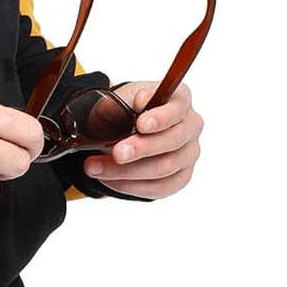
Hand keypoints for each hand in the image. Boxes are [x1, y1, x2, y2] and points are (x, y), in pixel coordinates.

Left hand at [82, 81, 203, 197]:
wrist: (119, 128)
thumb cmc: (122, 109)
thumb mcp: (117, 99)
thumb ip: (122, 101)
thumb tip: (131, 104)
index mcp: (179, 99)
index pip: (177, 108)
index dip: (161, 117)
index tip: (140, 124)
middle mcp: (190, 126)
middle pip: (173, 141)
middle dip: (142, 148)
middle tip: (117, 153)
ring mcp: (188, 154)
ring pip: (164, 168)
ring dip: (127, 171)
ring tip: (95, 167)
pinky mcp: (180, 177)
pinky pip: (160, 188)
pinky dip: (131, 185)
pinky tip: (108, 179)